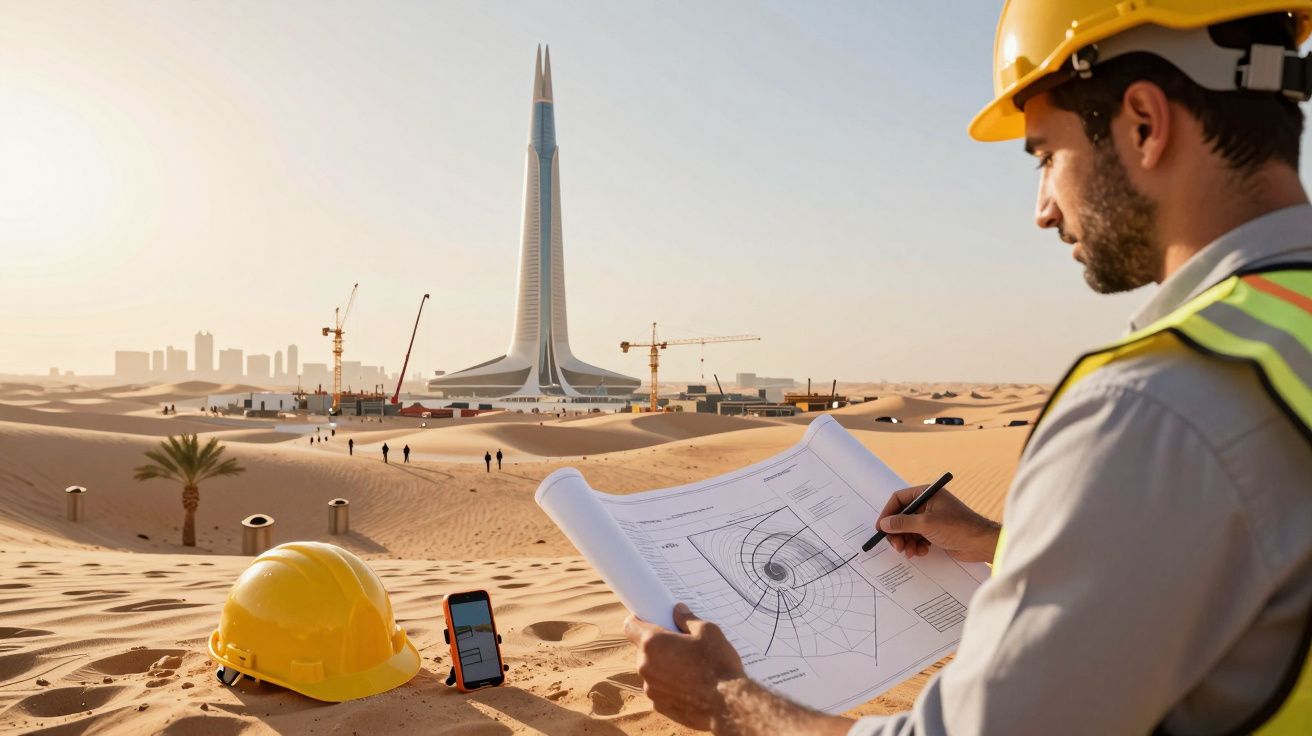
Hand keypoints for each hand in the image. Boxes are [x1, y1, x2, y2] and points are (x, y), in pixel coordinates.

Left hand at [624, 603, 745, 730]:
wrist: (729, 704)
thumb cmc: (718, 664)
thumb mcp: (708, 631)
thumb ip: (687, 619)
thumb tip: (678, 611)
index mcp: (653, 643)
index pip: (630, 626)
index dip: (639, 621)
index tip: (650, 620)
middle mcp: (645, 666)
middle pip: (644, 650)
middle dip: (659, 647)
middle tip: (682, 646)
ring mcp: (651, 689)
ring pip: (652, 671)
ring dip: (664, 668)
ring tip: (690, 668)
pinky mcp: (659, 706)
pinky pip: (660, 690)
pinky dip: (670, 686)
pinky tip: (691, 686)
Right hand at [877, 484, 999, 562]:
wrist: (981, 543)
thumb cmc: (958, 527)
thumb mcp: (926, 524)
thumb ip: (902, 523)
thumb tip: (884, 524)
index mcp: (927, 494)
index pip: (899, 499)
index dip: (888, 513)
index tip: (881, 527)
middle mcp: (928, 504)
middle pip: (902, 516)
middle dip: (897, 532)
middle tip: (896, 546)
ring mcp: (932, 519)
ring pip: (909, 529)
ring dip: (906, 541)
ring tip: (909, 552)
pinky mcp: (936, 532)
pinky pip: (918, 538)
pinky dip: (916, 546)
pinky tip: (921, 552)